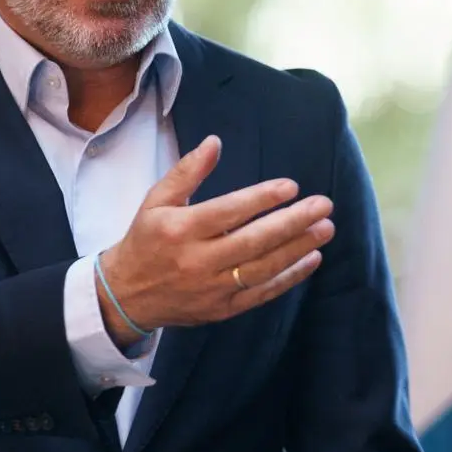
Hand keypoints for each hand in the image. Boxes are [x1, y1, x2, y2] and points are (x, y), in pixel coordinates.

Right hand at [94, 135, 332, 346]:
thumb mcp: (156, 201)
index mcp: (179, 229)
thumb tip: (214, 142)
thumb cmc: (146, 239)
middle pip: (253, 242)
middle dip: (293, 223)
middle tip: (324, 206)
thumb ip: (187, 172)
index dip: (262, 199)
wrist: (126, 294)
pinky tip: (311, 259)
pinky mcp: (222, 310)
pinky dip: (289, 278)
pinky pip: (261, 294)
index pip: (228, 212)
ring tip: (325, 229)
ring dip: (298, 249)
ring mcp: (212, 288)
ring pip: (263, 269)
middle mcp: (197, 261)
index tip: (292, 186)